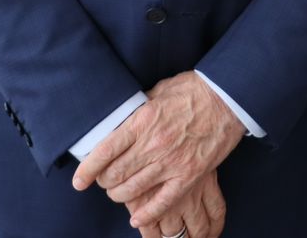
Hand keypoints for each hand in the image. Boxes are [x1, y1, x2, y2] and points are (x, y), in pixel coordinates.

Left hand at [72, 72, 244, 229]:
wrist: (228, 98)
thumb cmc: (194, 90)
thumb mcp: (158, 91)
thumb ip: (139, 109)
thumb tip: (122, 120)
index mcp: (142, 121)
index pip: (104, 151)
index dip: (87, 170)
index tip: (78, 181)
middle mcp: (153, 144)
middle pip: (115, 175)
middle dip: (104, 182)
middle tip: (105, 181)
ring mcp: (171, 162)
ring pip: (133, 191)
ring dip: (120, 196)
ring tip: (119, 193)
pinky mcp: (189, 175)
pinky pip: (162, 202)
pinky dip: (146, 213)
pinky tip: (137, 217)